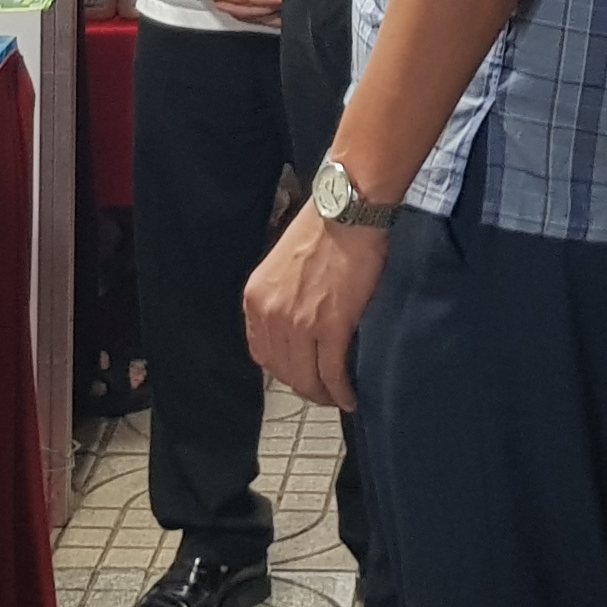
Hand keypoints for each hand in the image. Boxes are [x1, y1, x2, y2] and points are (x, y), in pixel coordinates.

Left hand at [244, 207, 389, 408]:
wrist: (349, 209)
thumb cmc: (324, 227)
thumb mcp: (282, 264)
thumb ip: (281, 296)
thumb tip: (298, 325)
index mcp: (256, 299)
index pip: (263, 354)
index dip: (285, 371)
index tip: (303, 374)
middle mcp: (271, 315)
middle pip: (285, 372)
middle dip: (306, 387)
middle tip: (325, 392)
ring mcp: (300, 324)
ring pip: (308, 379)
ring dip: (324, 394)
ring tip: (339, 397)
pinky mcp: (331, 328)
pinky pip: (332, 373)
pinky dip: (342, 392)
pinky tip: (350, 396)